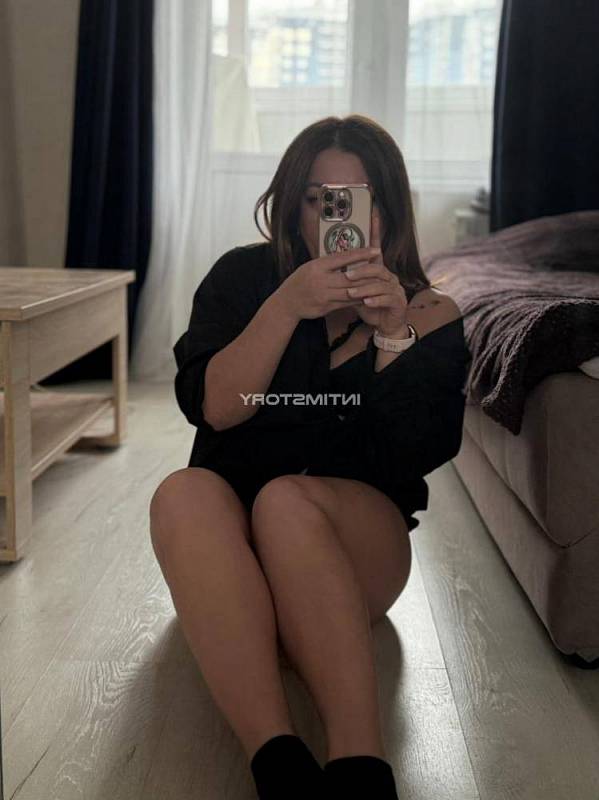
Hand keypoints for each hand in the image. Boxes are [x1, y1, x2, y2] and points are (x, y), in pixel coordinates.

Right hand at [276, 246, 380, 320]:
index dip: (361, 254)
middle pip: (350, 277)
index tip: (376, 250)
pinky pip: (347, 303)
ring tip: (380, 283)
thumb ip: (328, 264)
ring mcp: (324, 296)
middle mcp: (321, 281)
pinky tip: (369, 296)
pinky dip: (359, 299)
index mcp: (318, 267)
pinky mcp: (327, 308)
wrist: (287, 303)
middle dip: (369, 273)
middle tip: (383, 269)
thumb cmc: (299, 281)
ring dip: (367, 288)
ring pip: (351, 292)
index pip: (343, 258)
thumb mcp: (310, 267)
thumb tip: (347, 256)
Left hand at [344, 211, 409, 336]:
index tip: (373, 214)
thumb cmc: (371, 306)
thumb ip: (350, 280)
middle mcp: (390, 277)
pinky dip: (375, 300)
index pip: (376, 249)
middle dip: (361, 271)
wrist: (386, 325)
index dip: (376, 232)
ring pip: (380, 285)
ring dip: (365, 288)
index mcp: (380, 271)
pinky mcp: (399, 302)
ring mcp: (396, 289)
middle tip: (346, 276)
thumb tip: (334, 267)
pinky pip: (387, 299)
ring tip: (351, 293)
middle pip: (377, 268)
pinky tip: (366, 303)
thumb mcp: (358, 291)